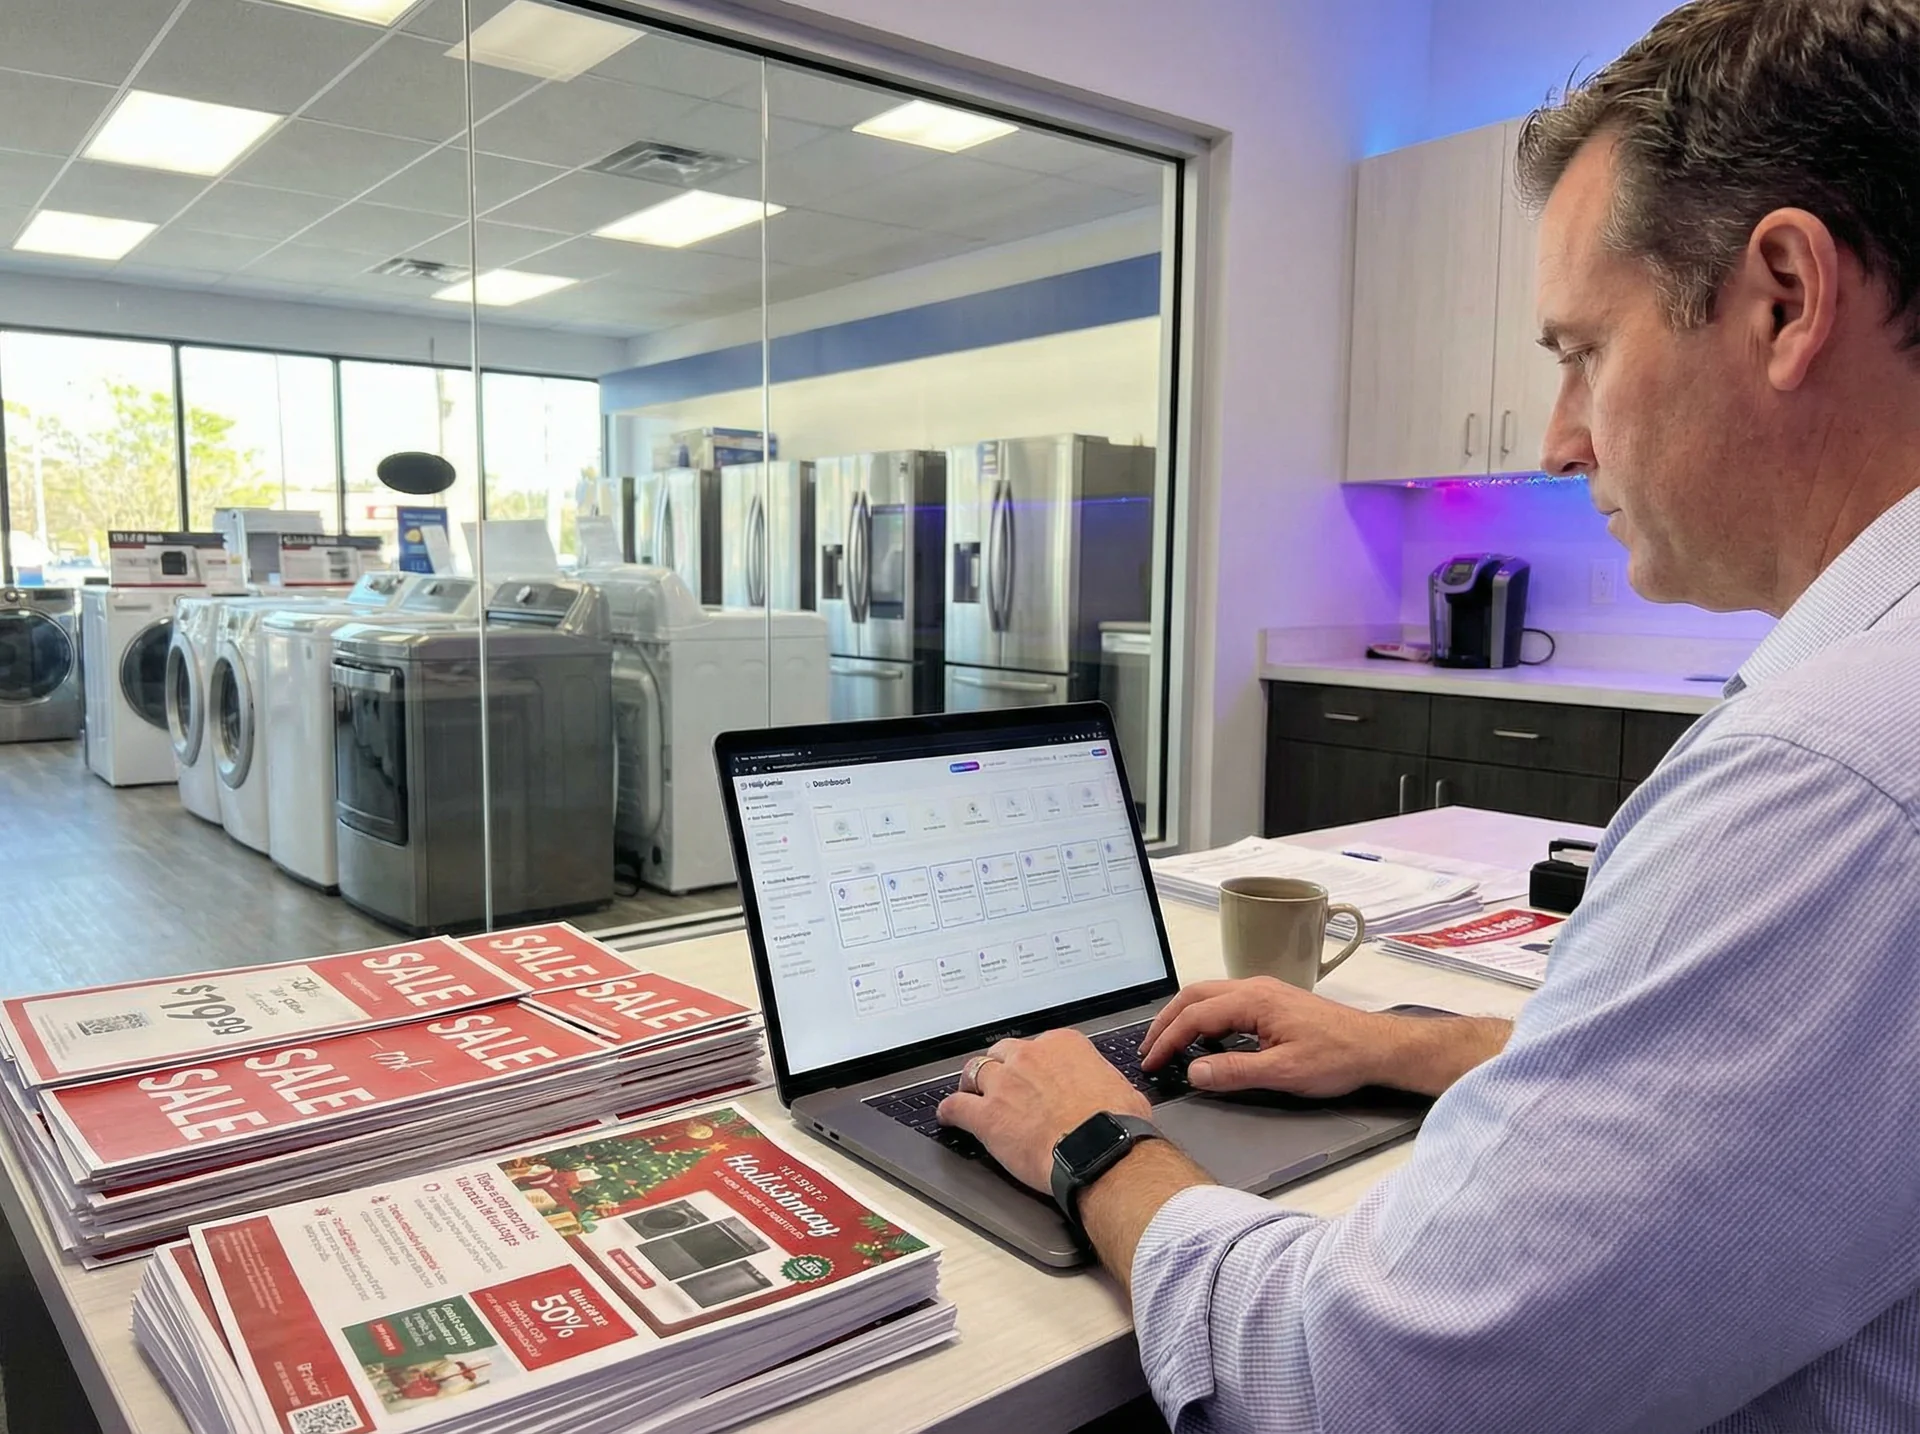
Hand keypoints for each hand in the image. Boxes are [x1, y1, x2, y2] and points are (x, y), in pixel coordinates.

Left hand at [937, 1029, 1151, 1190]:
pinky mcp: (987, 1116)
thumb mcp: (1121, 1089)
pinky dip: (949, 1111)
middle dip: (1000, 1067)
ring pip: (974, 1072)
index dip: (1033, 1063)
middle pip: (1001, 1052)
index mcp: (1063, 1045)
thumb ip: (1103, 1082)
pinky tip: (948, 1116)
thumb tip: (1110, 1093)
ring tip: (968, 1092)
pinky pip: (956, 1106)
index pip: (1038, 1045)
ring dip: (971, 1083)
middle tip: (1001, 1083)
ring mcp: (1004, 1084)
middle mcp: (1029, 1057)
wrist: (1100, 1150)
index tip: (1033, 1073)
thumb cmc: (1116, 1124)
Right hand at [1139, 977, 1393, 1097]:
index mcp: (1252, 999)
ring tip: (1168, 1042)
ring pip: (1209, 994)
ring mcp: (1264, 990)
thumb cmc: (1335, 1058)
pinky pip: (1225, 1000)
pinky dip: (1203, 1016)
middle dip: (1166, 1021)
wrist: (1376, 1046)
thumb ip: (1235, 1071)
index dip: (1167, 1040)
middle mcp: (1253, 986)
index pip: (1194, 1016)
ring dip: (1183, 1016)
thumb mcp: (1283, 1072)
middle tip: (1148, 1049)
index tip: (1150, 1063)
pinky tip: (1205, 1037)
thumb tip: (1193, 1072)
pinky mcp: (1273, 1000)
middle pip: (1195, 995)